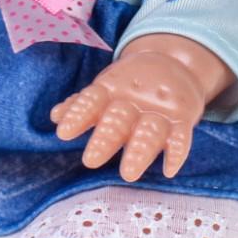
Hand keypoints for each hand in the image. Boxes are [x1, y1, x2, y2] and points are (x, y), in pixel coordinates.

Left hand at [49, 37, 231, 180]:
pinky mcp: (182, 118)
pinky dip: (177, 152)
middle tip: (90, 161)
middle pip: (118, 119)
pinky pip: (182, 136)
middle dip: (105, 139)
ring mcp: (159, 109)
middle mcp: (134, 100)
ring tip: (128, 174)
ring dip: (139, 151)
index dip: (78, 115)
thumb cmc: (128, 87)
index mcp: (110, 91)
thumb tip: (55, 117)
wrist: (172, 64)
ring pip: (150, 130)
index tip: (62, 132)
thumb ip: (80, 106)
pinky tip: (168, 170)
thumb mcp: (104, 92)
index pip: (92, 101)